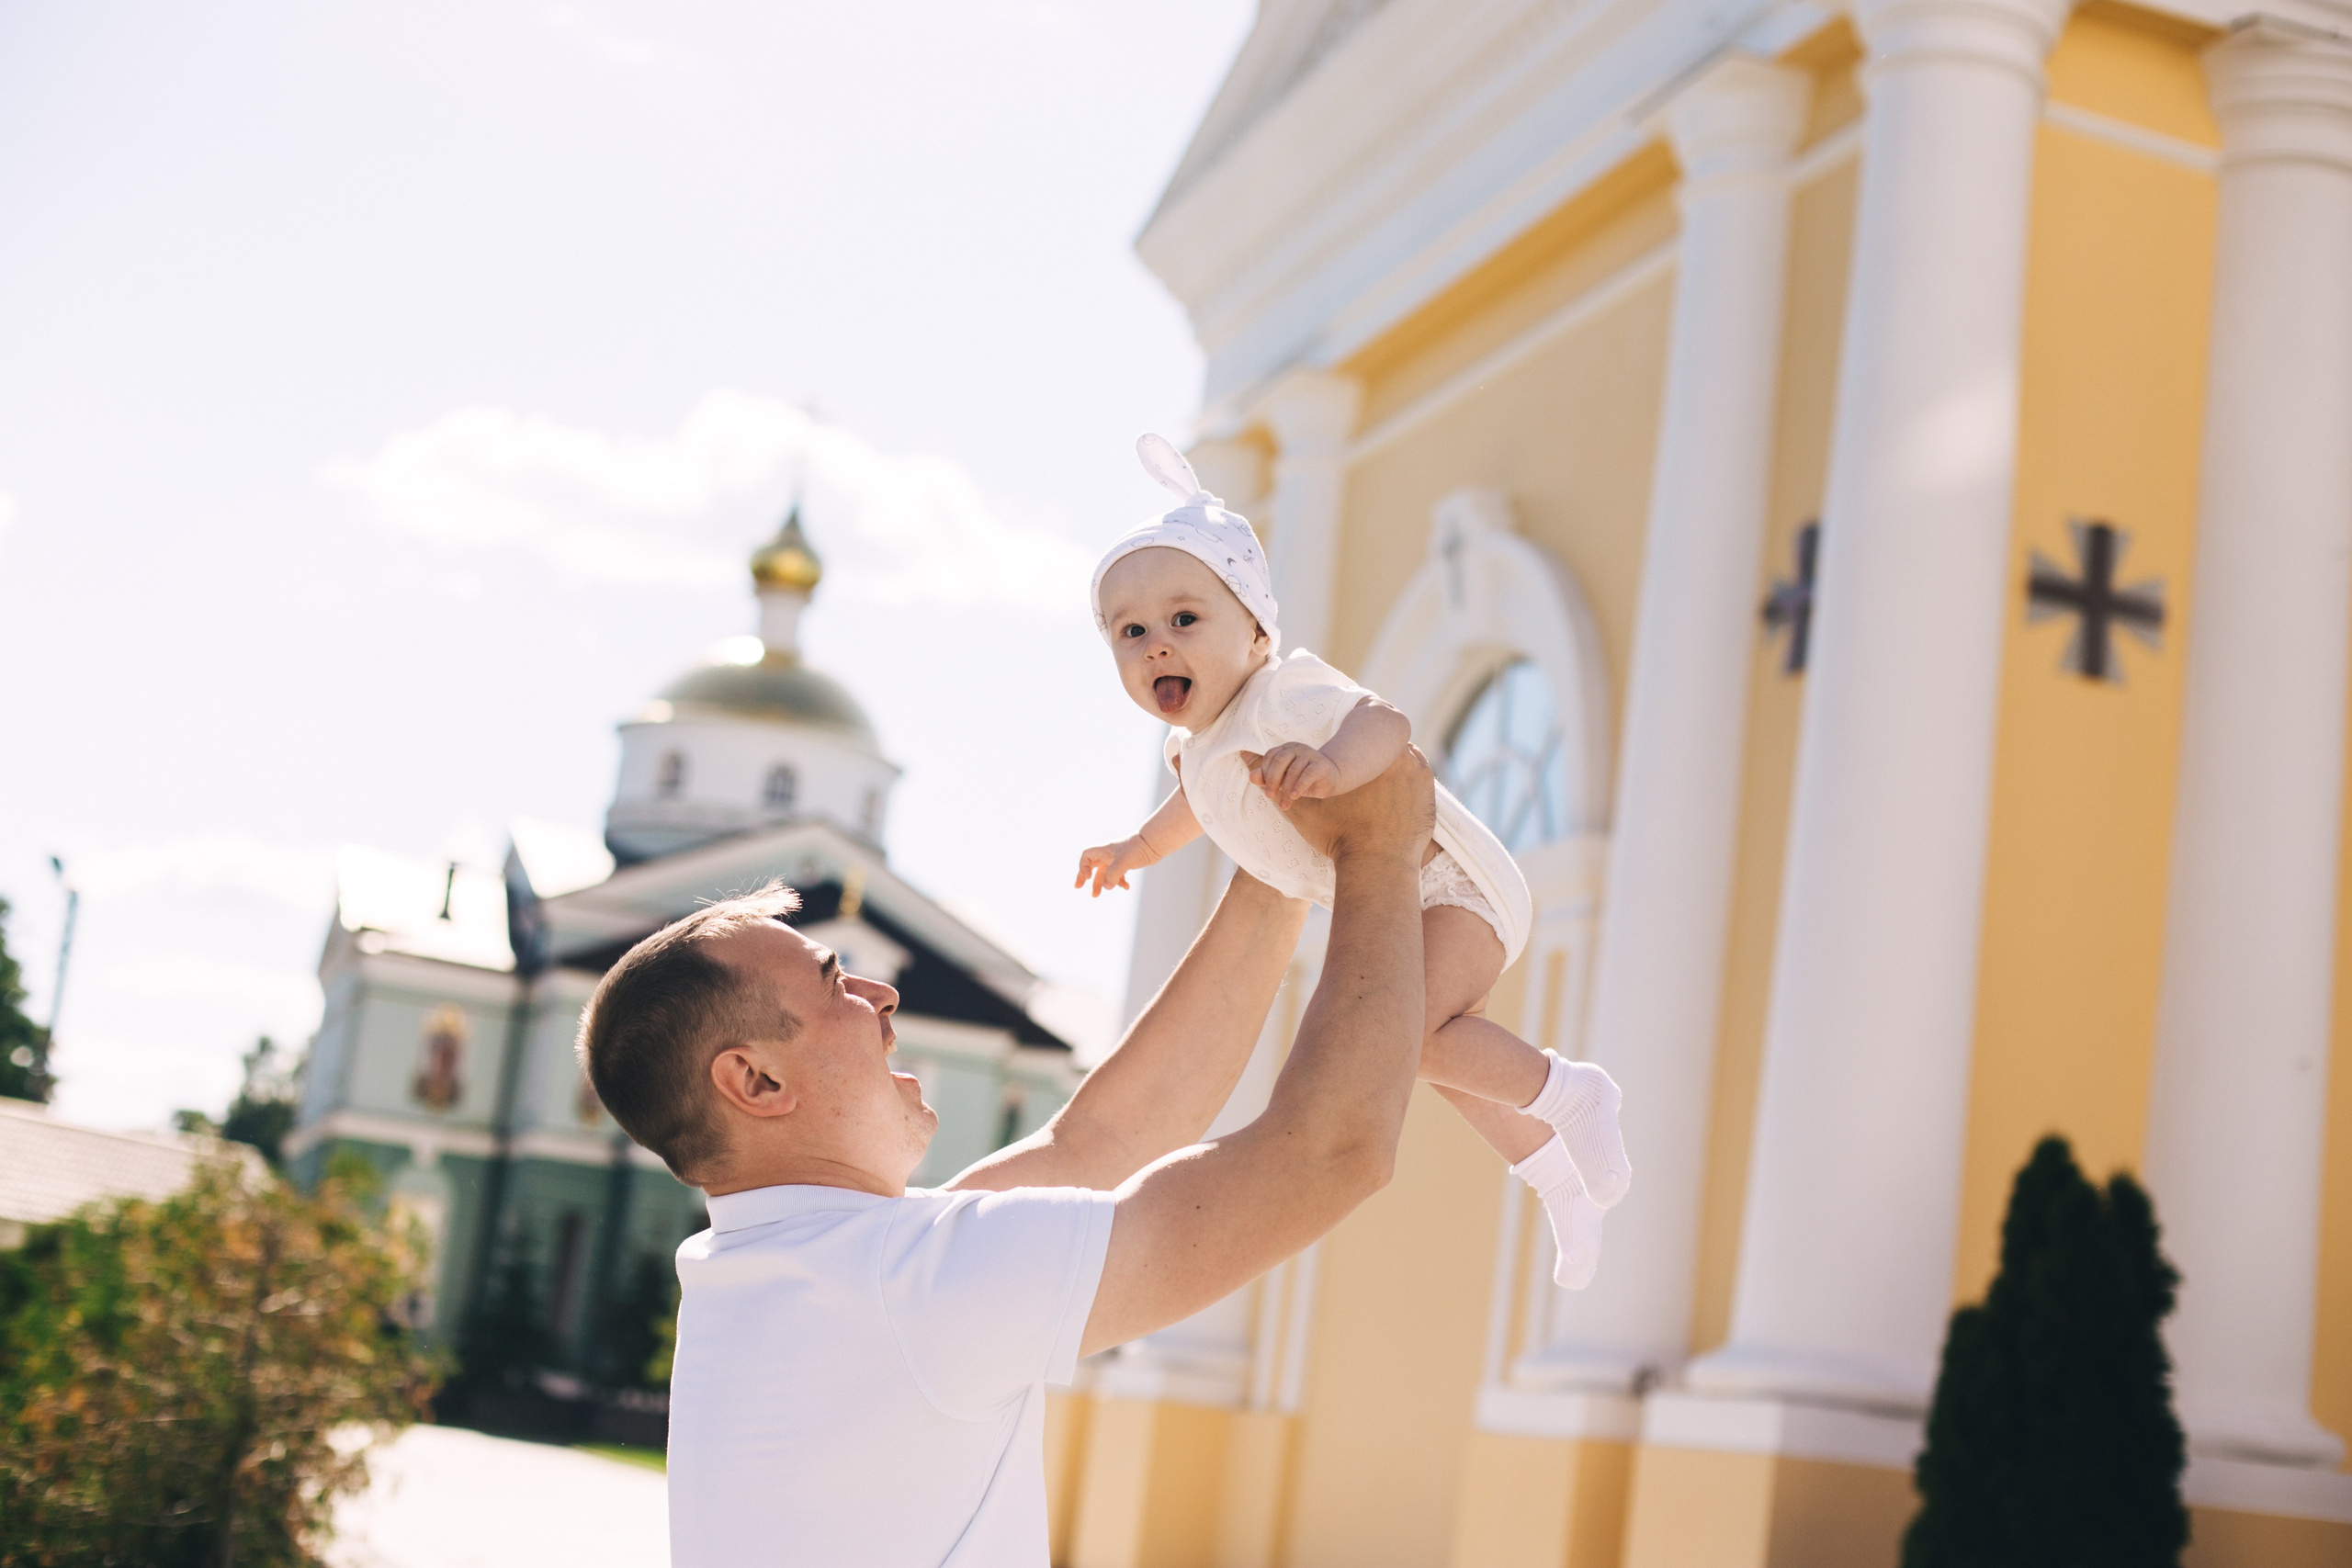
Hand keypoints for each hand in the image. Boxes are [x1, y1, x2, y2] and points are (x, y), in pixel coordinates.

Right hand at [1075, 835, 1161, 897]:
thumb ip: (1114, 874)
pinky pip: (1118, 875)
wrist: (1154, 843)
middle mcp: (1109, 855)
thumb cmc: (1138, 848)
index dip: (1083, 867)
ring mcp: (1118, 859)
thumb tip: (1106, 887)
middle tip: (1078, 888)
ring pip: (1104, 873)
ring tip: (1096, 896)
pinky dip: (1119, 882)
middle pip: (1092, 866)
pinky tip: (1126, 888)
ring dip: (1100, 884)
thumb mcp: (1124, 862)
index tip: (1088, 878)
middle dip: (1085, 877)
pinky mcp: (1127, 864)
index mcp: (1105, 851)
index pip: (1086, 856)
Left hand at [1246, 742, 1340, 809]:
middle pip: (1279, 761)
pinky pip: (1308, 774)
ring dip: (1286, 789)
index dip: (1265, 773)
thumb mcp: (1283, 780)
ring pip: (1293, 770)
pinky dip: (1299, 786)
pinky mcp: (1321, 764)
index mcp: (1285, 749)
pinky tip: (1294, 796)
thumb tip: (1252, 776)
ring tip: (1284, 804)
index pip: (1270, 757)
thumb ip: (1267, 777)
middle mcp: (1296, 748)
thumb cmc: (1302, 779)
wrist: (1331, 778)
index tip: (1266, 790)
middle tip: (1270, 796)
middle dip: (1272, 780)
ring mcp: (1309, 754)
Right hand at [1281, 745, 1433, 861]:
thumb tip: (1244, 756)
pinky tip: (1395, 808)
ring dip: (1395, 777)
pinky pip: (1421, 787)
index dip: (1357, 755)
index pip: (1366, 741)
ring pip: (1407, 767)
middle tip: (1365, 788)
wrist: (1375, 868)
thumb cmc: (1339, 838)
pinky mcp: (1431, 799)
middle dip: (1378, 765)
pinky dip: (1410, 794)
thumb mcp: (1302, 809)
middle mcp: (1404, 758)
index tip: (1351, 774)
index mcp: (1372, 754)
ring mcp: (1422, 779)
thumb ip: (1275, 782)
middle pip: (1389, 751)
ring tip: (1380, 798)